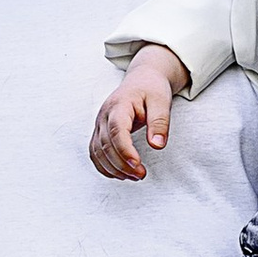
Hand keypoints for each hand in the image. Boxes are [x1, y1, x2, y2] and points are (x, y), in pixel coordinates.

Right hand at [90, 46, 188, 180]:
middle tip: (141, 175)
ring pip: (98, 152)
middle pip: (106, 145)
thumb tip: (157, 145)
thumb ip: (159, 122)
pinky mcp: (99, 132)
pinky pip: (95, 153)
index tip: (138, 165)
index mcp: (119, 105)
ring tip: (135, 176)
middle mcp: (104, 115)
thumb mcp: (162, 101)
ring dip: (114, 169)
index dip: (125, 150)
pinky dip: (105, 167)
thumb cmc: (152, 89)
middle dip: (122, 164)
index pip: (117, 130)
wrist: (141, 79)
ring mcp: (99, 124)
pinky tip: (121, 175)